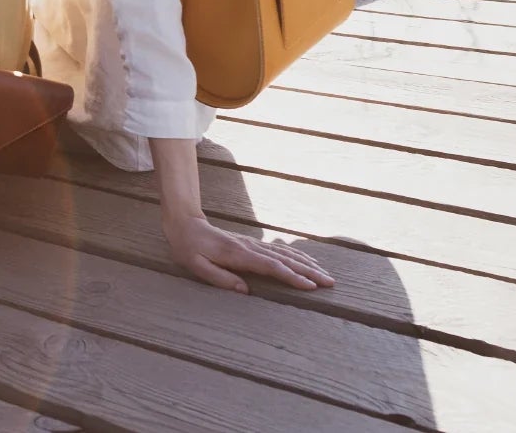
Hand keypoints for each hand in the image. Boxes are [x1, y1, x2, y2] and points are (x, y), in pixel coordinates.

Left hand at [163, 213, 334, 293]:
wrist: (186, 224)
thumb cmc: (189, 248)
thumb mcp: (197, 266)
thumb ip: (221, 278)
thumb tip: (245, 291)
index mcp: (238, 255)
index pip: (271, 267)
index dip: (291, 277)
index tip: (310, 286)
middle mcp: (250, 248)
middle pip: (285, 260)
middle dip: (309, 272)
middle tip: (329, 283)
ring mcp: (253, 244)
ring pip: (285, 254)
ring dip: (307, 264)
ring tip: (325, 274)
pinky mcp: (253, 244)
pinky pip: (279, 251)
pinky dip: (297, 256)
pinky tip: (307, 261)